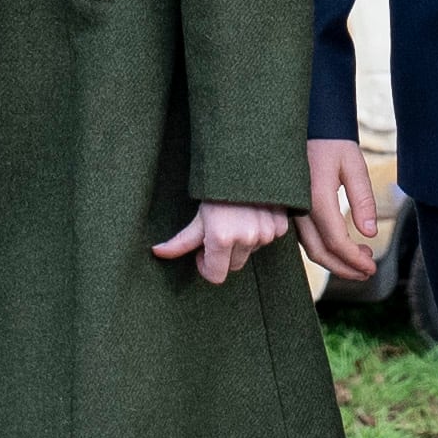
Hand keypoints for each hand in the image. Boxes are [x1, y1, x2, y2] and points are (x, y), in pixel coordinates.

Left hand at [152, 201, 290, 285]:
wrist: (246, 161)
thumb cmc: (216, 189)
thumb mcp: (198, 215)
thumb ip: (180, 241)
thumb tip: (156, 253)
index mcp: (222, 239)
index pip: (216, 276)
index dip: (206, 266)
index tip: (203, 251)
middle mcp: (246, 239)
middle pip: (233, 266)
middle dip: (224, 254)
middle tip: (219, 230)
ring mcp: (266, 233)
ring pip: (250, 252)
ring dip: (243, 242)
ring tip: (236, 218)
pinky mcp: (281, 226)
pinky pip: (268, 240)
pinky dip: (260, 231)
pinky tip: (253, 214)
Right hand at [296, 138, 381, 282]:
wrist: (305, 126)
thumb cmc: (332, 143)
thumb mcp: (353, 164)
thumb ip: (363, 199)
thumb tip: (369, 233)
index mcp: (316, 197)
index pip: (336, 241)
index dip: (354, 260)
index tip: (372, 267)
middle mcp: (298, 208)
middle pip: (320, 253)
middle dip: (345, 268)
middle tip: (367, 271)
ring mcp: (289, 210)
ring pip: (309, 249)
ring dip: (335, 261)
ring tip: (361, 260)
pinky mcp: (288, 210)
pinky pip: (304, 238)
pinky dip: (323, 250)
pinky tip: (342, 247)